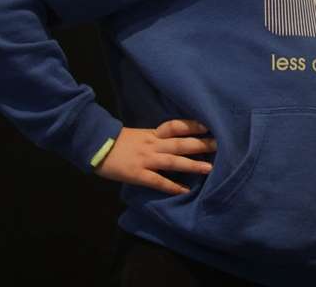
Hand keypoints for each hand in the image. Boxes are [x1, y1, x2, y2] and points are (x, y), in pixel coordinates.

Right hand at [94, 118, 214, 194]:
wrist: (96, 147)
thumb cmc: (118, 142)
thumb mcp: (140, 135)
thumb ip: (156, 138)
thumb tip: (175, 140)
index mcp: (153, 134)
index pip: (176, 126)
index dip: (192, 125)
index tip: (209, 125)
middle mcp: (153, 144)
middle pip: (180, 143)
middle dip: (200, 144)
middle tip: (219, 145)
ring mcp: (146, 159)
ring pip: (173, 161)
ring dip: (192, 164)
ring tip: (209, 168)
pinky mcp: (138, 174)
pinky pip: (158, 181)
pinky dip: (172, 186)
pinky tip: (185, 190)